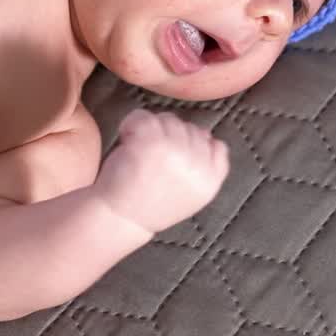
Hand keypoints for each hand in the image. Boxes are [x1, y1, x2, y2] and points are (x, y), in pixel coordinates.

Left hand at [93, 109, 229, 235]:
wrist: (118, 219)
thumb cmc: (149, 206)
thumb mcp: (190, 195)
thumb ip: (204, 168)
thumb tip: (206, 134)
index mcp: (210, 180)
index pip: (217, 147)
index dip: (193, 147)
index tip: (172, 159)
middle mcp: (197, 165)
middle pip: (190, 128)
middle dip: (169, 137)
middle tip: (149, 157)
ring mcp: (175, 151)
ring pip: (168, 119)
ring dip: (149, 130)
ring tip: (137, 152)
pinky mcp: (151, 142)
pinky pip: (144, 116)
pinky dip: (132, 123)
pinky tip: (126, 140)